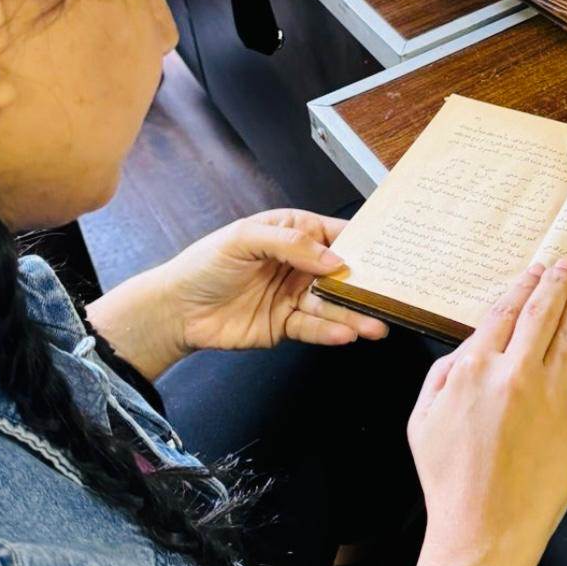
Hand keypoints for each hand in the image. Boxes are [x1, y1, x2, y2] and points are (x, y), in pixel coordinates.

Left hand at [161, 208, 388, 352]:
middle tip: (390, 296)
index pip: (335, 234)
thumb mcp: (244, 239)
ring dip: (354, 314)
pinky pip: (314, 327)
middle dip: (366, 285)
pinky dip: (330, 331)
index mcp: (291, 232)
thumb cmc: (203, 265)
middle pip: (341, 274)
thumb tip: (332, 258)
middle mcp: (298, 264)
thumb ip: (290, 244)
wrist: (176, 311)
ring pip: (332, 304)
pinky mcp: (286, 324)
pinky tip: (345, 333)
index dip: (363, 243)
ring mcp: (293, 295)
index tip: (388, 254)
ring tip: (374, 324)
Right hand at [407, 259, 566, 565]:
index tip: (532, 272)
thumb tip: (467, 350)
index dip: (521, 286)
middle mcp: (516, 374)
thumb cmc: (450, 481)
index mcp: (474, 369)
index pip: (503, 313)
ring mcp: (552, 396)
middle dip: (556, 282)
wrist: (482, 530)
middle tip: (566, 265)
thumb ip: (441, 376)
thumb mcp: (422, 420)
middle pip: (542, 313)